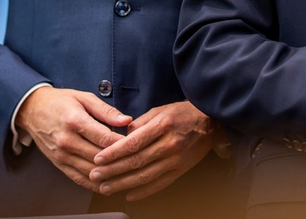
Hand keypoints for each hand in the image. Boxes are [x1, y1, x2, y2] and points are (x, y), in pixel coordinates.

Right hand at [15, 86, 130, 192]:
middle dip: (121, 160)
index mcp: (75, 121)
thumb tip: (126, 120)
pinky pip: (78, 178)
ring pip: (90, 171)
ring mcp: (61, 155)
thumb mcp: (84, 97)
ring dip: (110, 175)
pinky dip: (95, 183)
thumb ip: (106, 111)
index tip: (139, 144)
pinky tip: (109, 184)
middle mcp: (67, 141)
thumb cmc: (61, 102)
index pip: (104, 138)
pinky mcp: (58, 164)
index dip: (124, 143)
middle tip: (139, 160)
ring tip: (129, 175)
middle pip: (99, 157)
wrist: (32, 110)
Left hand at [89, 101, 217, 200]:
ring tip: (106, 187)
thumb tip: (120, 138)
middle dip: (112, 170)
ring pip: (145, 176)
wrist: (210, 122)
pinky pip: (159, 184)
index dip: (113, 153)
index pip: (133, 143)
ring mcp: (176, 159)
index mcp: (163, 126)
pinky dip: (143, 192)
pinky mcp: (181, 170)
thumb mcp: (160, 110)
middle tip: (95, 175)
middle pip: (136, 161)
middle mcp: (170, 144)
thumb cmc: (182, 114)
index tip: (98, 159)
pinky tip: (129, 195)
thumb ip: (140, 123)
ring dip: (123, 184)